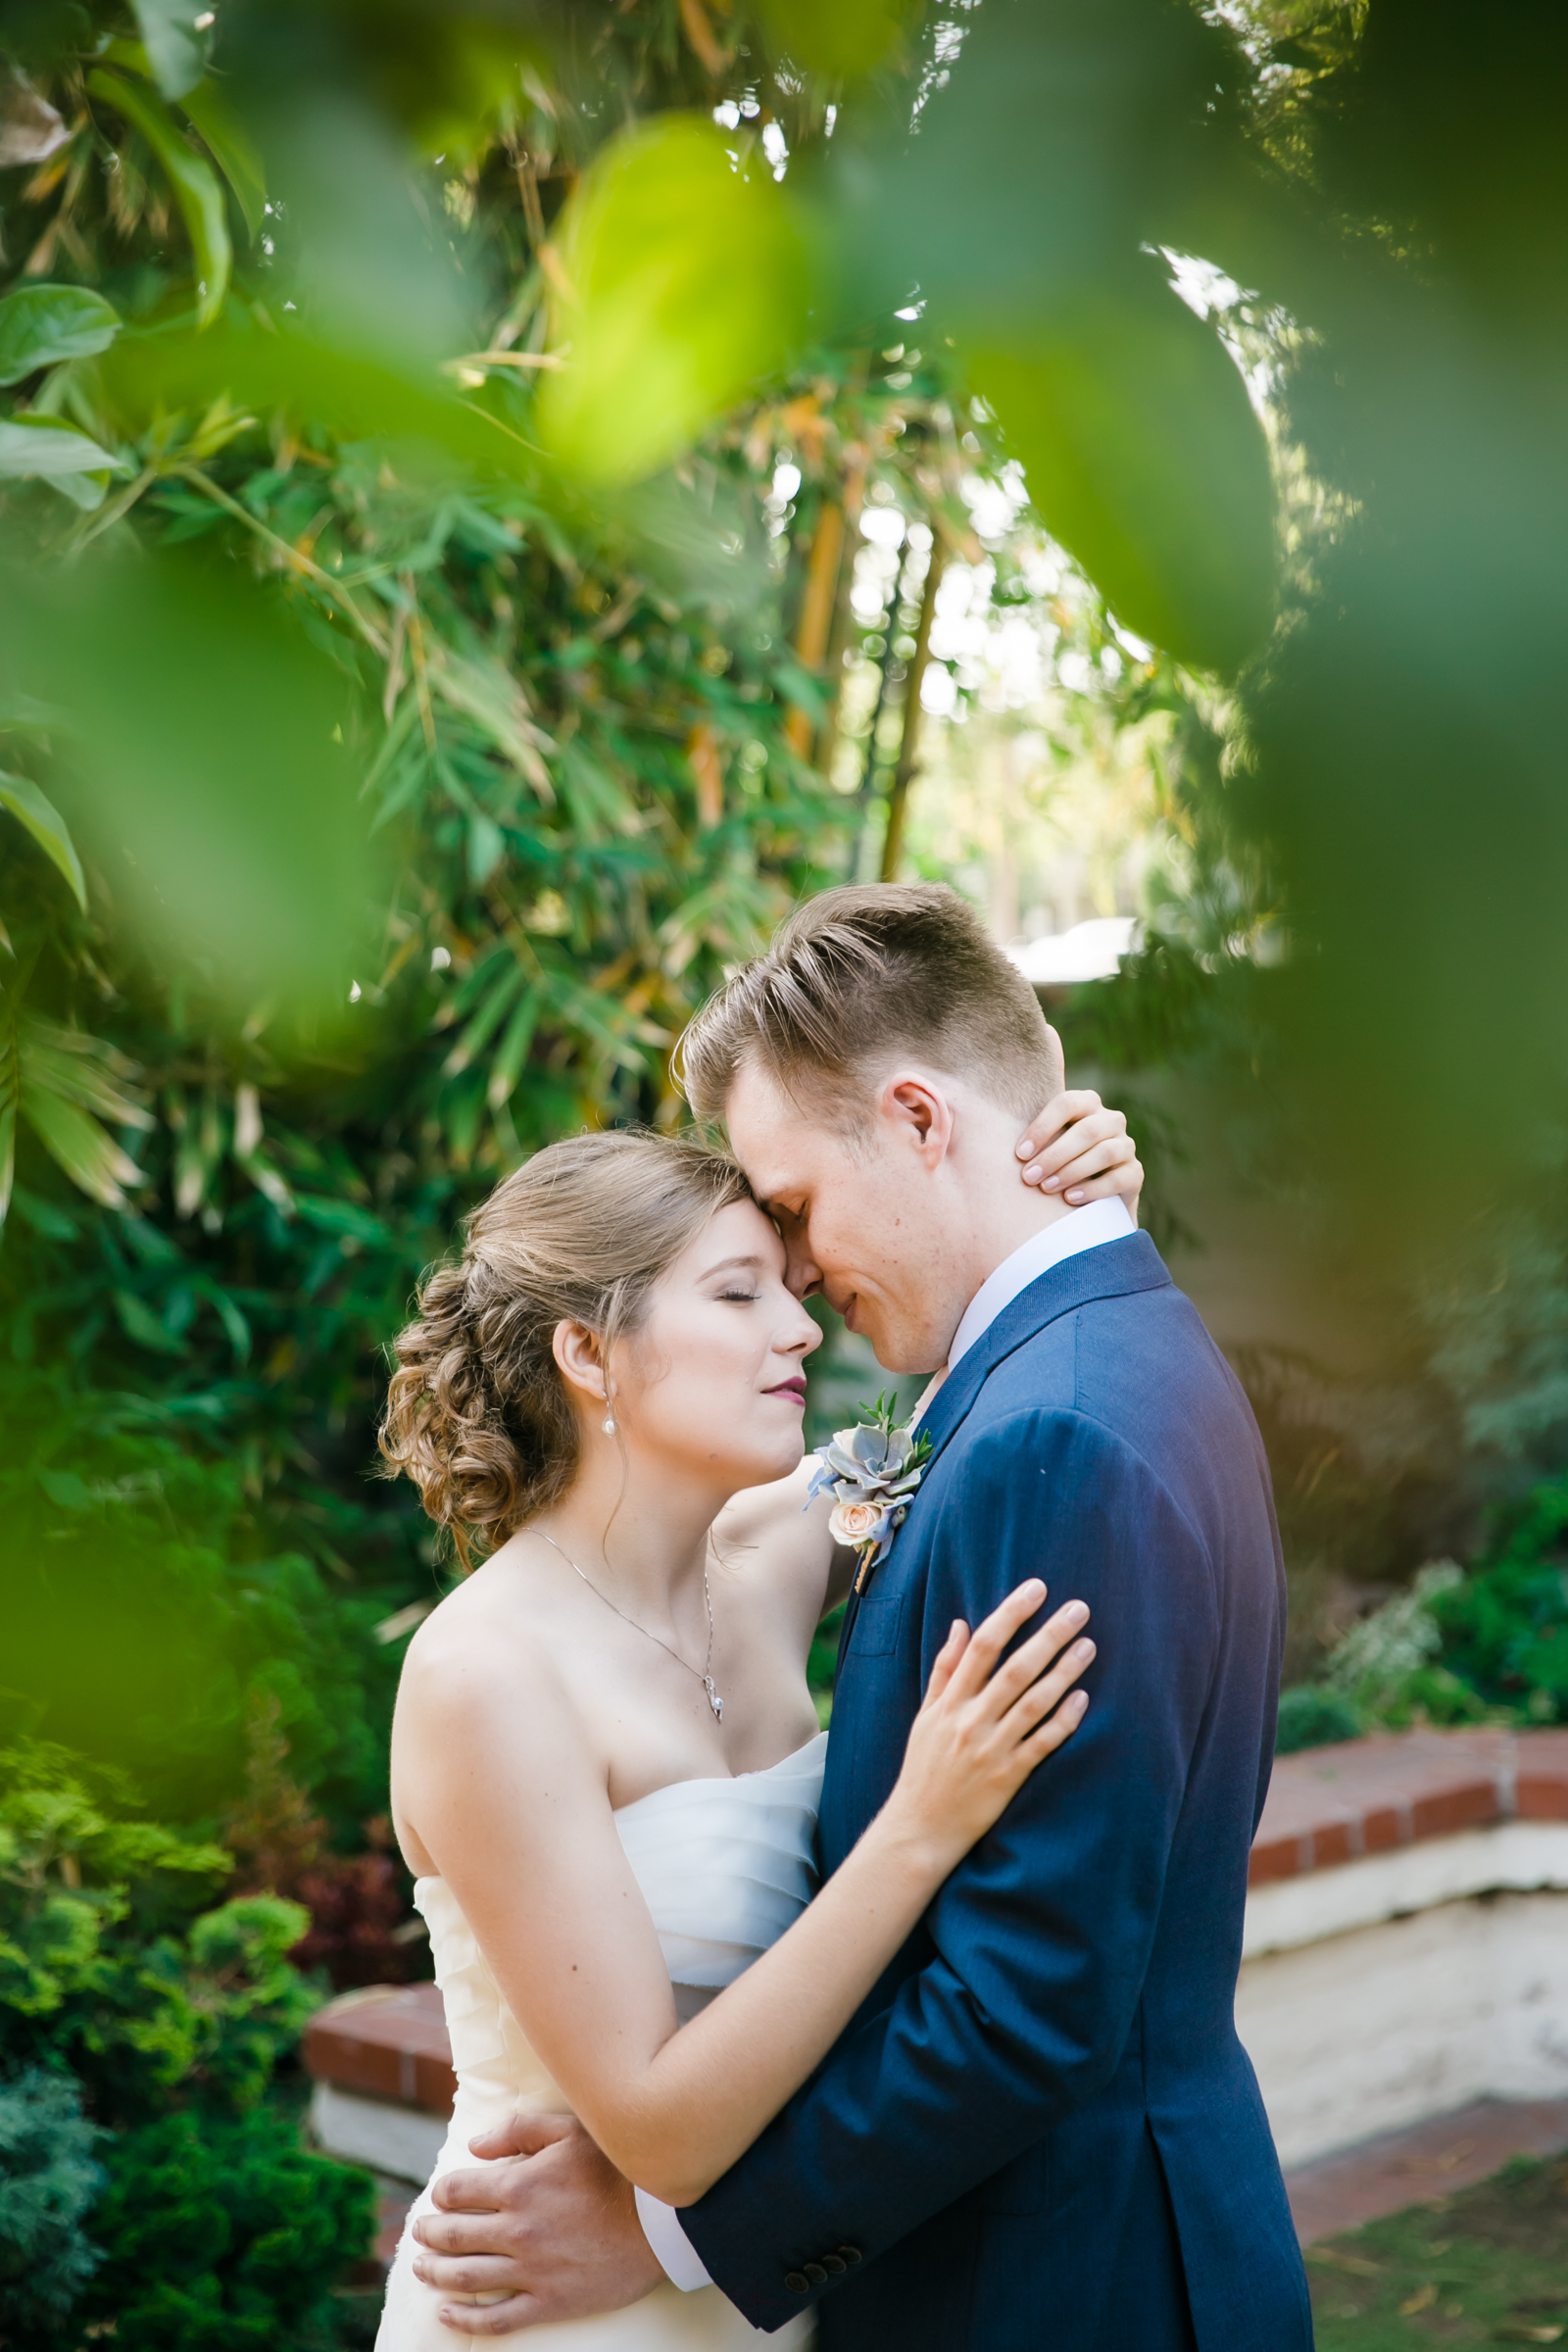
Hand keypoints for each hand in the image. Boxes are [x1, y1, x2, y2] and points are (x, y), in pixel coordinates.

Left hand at [410, 2110, 662, 2333]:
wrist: (661, 2219)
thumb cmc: (617, 2168)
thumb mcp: (570, 2131)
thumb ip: (518, 2130)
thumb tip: (474, 2146)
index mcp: (519, 2185)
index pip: (458, 2190)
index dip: (442, 2192)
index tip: (439, 2196)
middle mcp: (517, 2230)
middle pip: (455, 2234)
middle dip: (429, 2233)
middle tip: (418, 2234)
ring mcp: (532, 2270)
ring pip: (466, 2277)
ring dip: (436, 2272)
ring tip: (421, 2268)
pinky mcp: (549, 2302)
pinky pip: (496, 2318)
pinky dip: (465, 2320)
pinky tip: (446, 2315)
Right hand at [883, 1580, 1092, 1871]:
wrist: (919, 1828)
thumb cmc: (923, 1768)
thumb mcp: (924, 1716)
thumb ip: (944, 1670)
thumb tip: (961, 1625)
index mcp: (949, 1701)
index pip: (983, 1646)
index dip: (1011, 1614)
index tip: (1036, 1589)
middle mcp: (970, 1721)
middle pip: (1015, 1669)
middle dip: (1048, 1635)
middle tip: (1078, 1609)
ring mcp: (991, 1749)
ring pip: (1034, 1702)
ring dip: (1064, 1672)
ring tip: (1089, 1646)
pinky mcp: (1008, 1777)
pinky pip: (1042, 1743)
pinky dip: (1063, 1720)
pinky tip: (1082, 1699)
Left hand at [1014, 1090, 1141, 1213]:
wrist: (1087, 1199)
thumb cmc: (1054, 1164)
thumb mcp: (1041, 1144)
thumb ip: (1026, 1132)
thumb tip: (975, 1123)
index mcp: (1087, 1104)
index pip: (1067, 1103)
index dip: (1043, 1127)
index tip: (1020, 1154)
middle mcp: (1111, 1120)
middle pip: (1087, 1130)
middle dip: (1054, 1155)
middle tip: (1029, 1177)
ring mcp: (1127, 1146)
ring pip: (1105, 1152)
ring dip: (1072, 1171)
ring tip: (1046, 1188)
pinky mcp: (1135, 1173)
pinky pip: (1119, 1178)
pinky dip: (1093, 1189)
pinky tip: (1069, 1199)